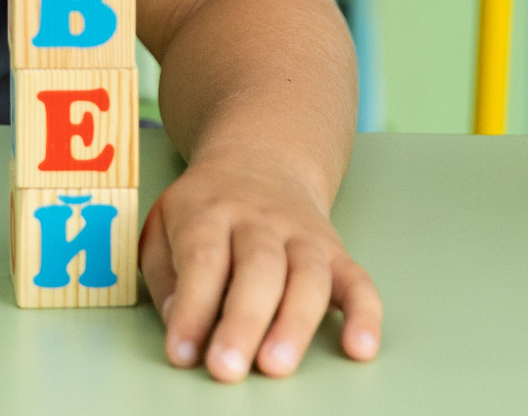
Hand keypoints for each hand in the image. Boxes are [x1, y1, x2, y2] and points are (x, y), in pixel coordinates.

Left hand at [141, 156, 380, 380]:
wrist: (260, 159)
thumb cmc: (204, 209)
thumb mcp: (163, 226)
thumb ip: (166, 276)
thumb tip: (179, 325)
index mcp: (209, 212)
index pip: (203, 258)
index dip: (192, 308)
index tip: (182, 352)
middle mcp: (259, 221)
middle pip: (258, 268)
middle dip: (243, 322)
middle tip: (228, 368)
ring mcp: (302, 235)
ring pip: (307, 276)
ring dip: (294, 324)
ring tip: (277, 366)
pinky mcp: (336, 252)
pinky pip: (358, 281)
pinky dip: (364, 315)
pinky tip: (359, 349)